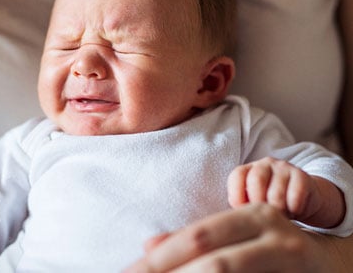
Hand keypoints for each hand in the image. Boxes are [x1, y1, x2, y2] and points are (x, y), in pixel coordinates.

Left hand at [123, 204, 336, 272]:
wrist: (341, 262)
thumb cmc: (279, 251)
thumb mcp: (240, 238)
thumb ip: (199, 241)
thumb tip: (149, 245)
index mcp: (252, 216)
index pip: (196, 237)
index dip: (159, 259)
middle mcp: (273, 234)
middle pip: (214, 260)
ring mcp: (290, 258)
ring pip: (228, 272)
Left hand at [227, 157, 321, 221]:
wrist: (304, 200)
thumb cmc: (271, 205)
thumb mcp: (252, 205)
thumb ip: (240, 207)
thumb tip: (229, 219)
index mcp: (247, 170)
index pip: (237, 176)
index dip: (237, 195)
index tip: (242, 212)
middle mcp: (264, 165)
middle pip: (256, 180)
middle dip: (259, 203)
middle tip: (264, 216)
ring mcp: (283, 168)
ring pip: (276, 191)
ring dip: (278, 209)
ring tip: (280, 216)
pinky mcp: (302, 176)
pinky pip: (295, 194)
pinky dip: (293, 208)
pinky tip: (293, 211)